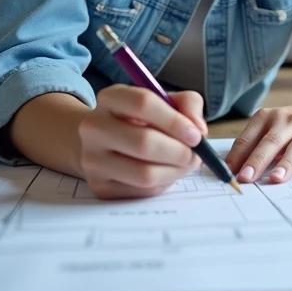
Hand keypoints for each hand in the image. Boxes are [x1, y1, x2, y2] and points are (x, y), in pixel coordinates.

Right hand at [76, 86, 207, 199]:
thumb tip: (198, 130)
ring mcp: (93, 159)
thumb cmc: (142, 120)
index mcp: (110, 98)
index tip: (196, 135)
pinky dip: (163, 184)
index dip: (175, 121)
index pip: (143, 103)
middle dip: (179, 152)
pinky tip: (165, 172)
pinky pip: (142, 192)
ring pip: (145, 173)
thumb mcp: (164, 101)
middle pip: (144, 142)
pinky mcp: (99, 187)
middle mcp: (94, 127)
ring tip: (184, 164)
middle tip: (195, 155)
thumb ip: (188, 104)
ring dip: (175, 171)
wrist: (103, 144)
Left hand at [225, 94, 291, 184]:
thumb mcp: (267, 129)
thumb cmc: (287, 127)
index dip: (239, 155)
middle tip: (247, 177)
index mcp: (268, 117)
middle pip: (272, 141)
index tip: (229, 172)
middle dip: (258, 160)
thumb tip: (231, 169)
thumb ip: (251, 146)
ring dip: (287, 163)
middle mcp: (289, 120)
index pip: (250, 137)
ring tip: (276, 178)